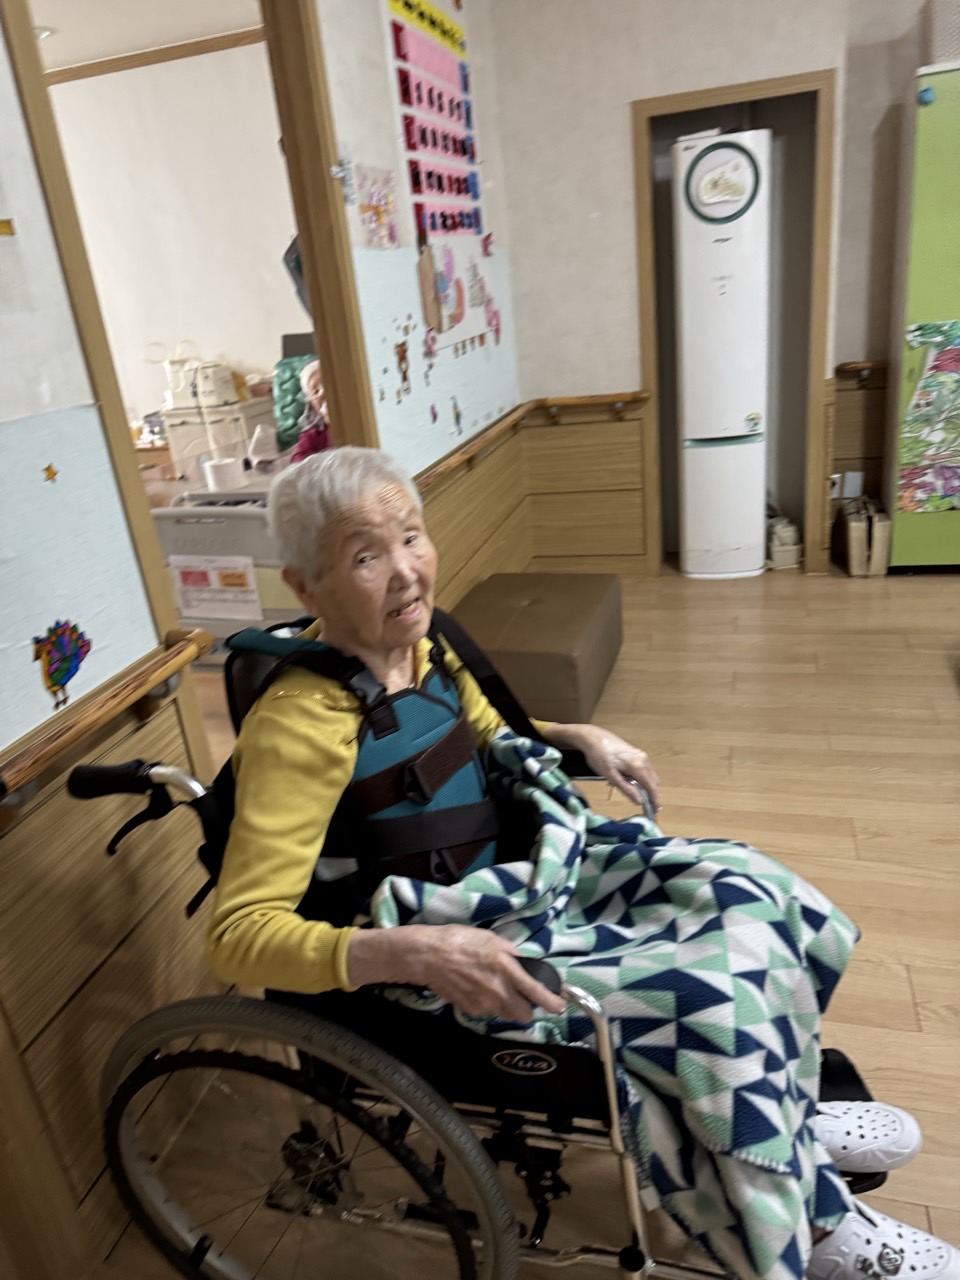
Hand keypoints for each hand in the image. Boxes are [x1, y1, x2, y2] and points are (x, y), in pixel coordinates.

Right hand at [346, 924, 565, 1022]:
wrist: (428, 956)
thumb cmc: (460, 941)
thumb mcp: (492, 939)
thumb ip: (513, 954)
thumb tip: (528, 965)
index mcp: (506, 969)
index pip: (535, 992)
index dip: (551, 1002)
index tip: (559, 1006)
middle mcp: (498, 990)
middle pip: (523, 1014)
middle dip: (526, 1008)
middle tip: (522, 996)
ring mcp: (483, 1004)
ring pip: (505, 1015)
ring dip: (507, 1007)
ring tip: (496, 989)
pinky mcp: (470, 1010)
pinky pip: (488, 1012)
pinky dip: (489, 1005)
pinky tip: (479, 990)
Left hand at [549, 723, 659, 810]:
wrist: (592, 737)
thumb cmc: (599, 755)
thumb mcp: (610, 775)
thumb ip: (626, 789)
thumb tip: (640, 801)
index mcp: (638, 765)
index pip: (651, 787)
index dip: (654, 800)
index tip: (655, 812)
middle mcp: (643, 759)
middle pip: (652, 782)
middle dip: (648, 794)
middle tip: (640, 805)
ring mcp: (640, 755)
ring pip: (648, 776)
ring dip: (642, 786)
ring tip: (625, 788)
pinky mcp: (636, 753)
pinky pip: (642, 770)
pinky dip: (638, 778)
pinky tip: (624, 779)